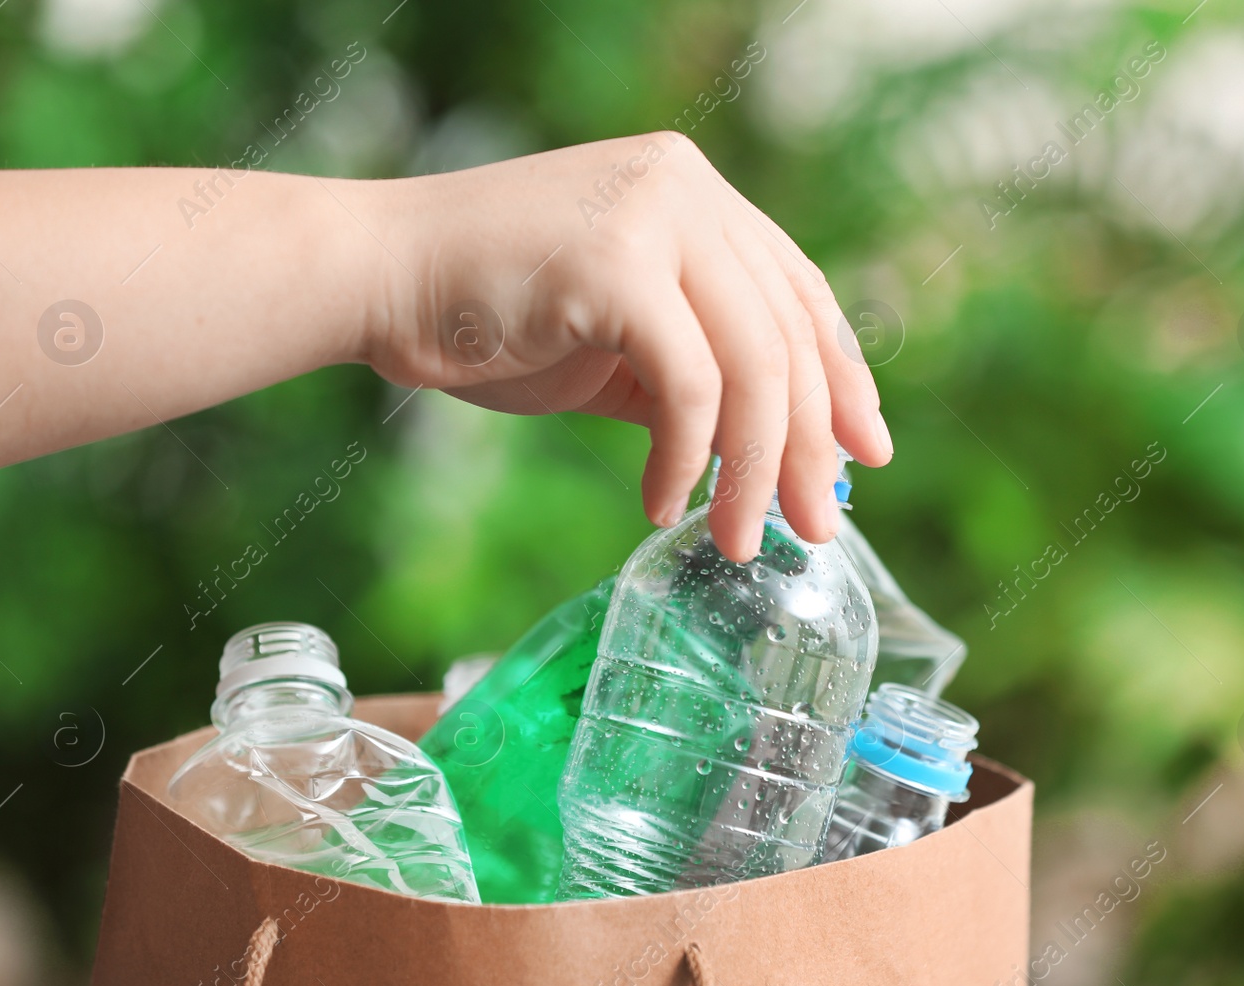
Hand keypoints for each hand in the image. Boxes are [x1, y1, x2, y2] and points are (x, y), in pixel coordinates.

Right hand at [347, 132, 892, 561]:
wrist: (376, 279)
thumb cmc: (488, 315)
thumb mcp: (617, 346)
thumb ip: (694, 378)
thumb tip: (776, 453)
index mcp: (695, 195)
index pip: (798, 293)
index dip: (842, 379)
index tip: (867, 452)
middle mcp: (687, 188)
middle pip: (789, 335)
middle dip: (813, 445)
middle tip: (821, 525)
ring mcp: (655, 214)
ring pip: (753, 366)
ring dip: (756, 470)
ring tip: (742, 540)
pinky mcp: (618, 260)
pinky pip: (690, 384)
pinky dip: (685, 457)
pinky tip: (660, 504)